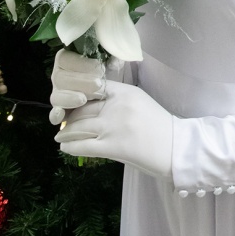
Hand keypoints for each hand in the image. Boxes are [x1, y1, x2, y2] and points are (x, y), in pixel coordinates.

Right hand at [50, 49, 105, 125]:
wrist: (112, 83)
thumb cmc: (109, 65)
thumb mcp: (109, 55)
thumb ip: (108, 49)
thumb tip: (112, 50)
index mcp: (67, 58)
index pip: (64, 59)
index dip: (80, 64)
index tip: (99, 69)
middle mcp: (59, 75)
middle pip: (60, 78)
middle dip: (80, 82)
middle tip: (98, 84)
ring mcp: (58, 93)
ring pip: (56, 96)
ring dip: (70, 98)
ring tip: (83, 99)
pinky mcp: (61, 109)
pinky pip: (54, 113)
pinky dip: (55, 115)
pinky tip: (60, 115)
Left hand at [55, 80, 172, 177]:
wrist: (173, 146)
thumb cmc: (158, 124)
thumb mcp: (140, 101)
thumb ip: (118, 99)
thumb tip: (93, 104)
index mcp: (125, 92)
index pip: (93, 88)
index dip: (79, 95)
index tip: (72, 102)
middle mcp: (116, 106)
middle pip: (82, 109)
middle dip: (69, 116)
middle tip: (62, 122)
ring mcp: (112, 127)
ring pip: (77, 127)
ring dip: (65, 133)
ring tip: (61, 136)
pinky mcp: (110, 147)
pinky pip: (81, 146)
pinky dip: (70, 147)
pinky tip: (66, 147)